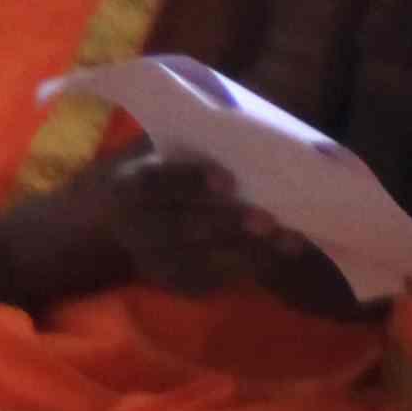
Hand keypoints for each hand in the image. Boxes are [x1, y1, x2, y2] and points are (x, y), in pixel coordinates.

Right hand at [104, 149, 305, 298]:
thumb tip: (241, 127)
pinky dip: (246, 270)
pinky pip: (210, 281)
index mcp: (129, 185)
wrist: (123, 222)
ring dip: (246, 252)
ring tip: (288, 242)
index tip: (228, 180)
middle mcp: (134, 228)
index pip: (155, 183)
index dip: (190, 181)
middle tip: (267, 220)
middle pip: (178, 228)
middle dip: (225, 224)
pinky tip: (277, 257)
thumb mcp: (162, 153)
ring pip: (199, 261)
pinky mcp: (173, 283)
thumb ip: (191, 145)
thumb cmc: (161, 175)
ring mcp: (152, 261)